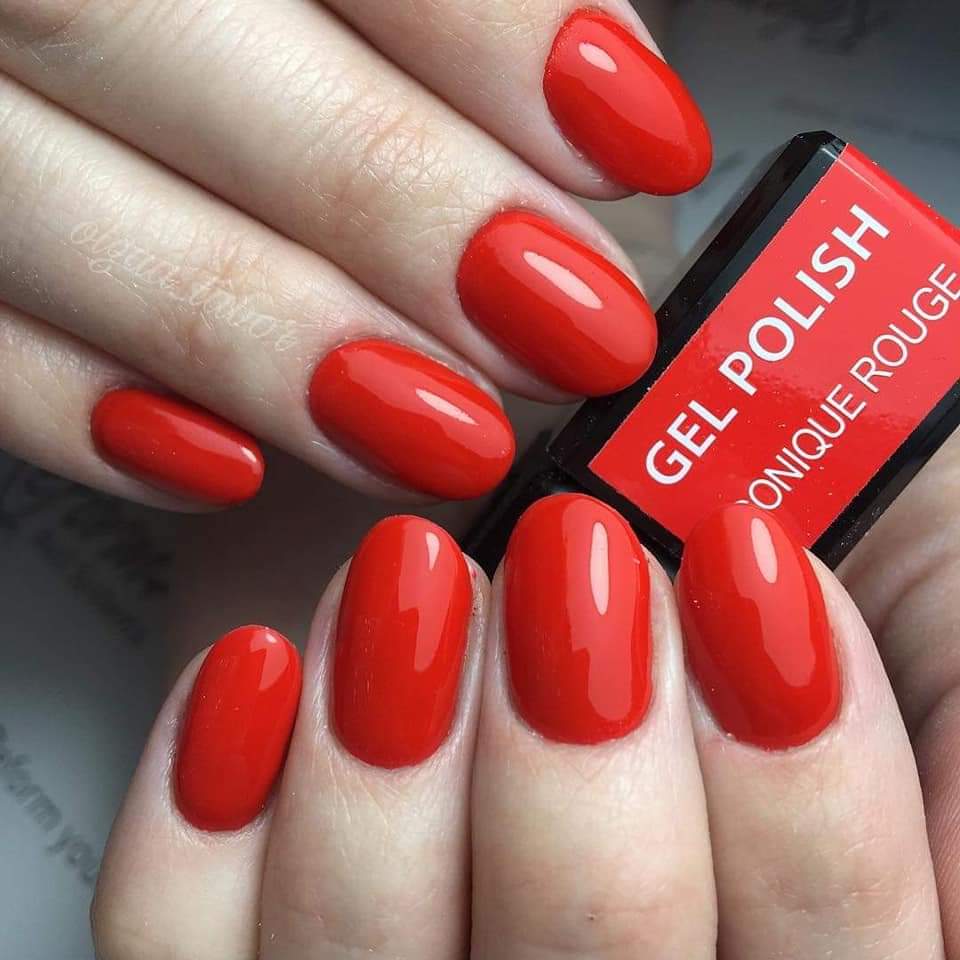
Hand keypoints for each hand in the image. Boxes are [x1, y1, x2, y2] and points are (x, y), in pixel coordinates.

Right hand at [0, 0, 705, 508]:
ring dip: (263, 338)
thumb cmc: (265, 14)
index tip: (638, 140)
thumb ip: (458, 5)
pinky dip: (73, 410)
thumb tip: (606, 108)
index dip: (487, 27)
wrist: (92, 33)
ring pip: (40, 203)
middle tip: (567, 327)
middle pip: (141, 33)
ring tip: (446, 431)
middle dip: (386, 197)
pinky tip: (222, 464)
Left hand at [88, 432, 959, 958]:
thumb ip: (959, 730)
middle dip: (579, 764)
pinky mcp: (247, 952)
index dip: (809, 794)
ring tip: (409, 570)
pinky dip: (208, 825)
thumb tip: (934, 829)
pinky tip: (265, 674)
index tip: (751, 563)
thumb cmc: (773, 543)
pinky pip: (191, 953)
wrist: (566, 530)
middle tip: (570, 551)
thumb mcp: (922, 599)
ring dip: (386, 762)